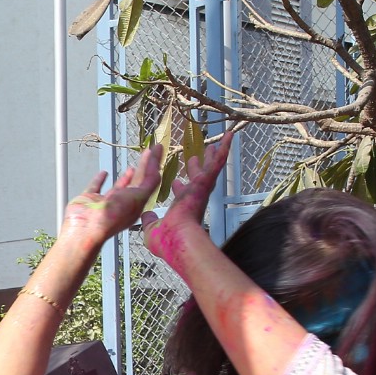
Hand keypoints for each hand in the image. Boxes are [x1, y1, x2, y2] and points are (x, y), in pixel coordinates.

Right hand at [57, 143, 163, 251]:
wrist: (86, 227)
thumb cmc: (113, 216)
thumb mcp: (138, 197)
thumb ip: (149, 183)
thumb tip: (157, 168)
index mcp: (136, 203)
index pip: (149, 180)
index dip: (155, 164)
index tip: (158, 148)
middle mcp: (123, 202)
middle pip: (138, 181)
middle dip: (145, 165)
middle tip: (151, 149)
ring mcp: (106, 201)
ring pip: (120, 186)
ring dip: (127, 176)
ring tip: (133, 166)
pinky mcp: (90, 199)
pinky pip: (96, 186)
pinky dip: (100, 179)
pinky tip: (104, 173)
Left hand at [140, 129, 232, 266]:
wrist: (177, 238)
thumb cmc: (166, 240)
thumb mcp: (151, 229)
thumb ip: (149, 221)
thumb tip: (146, 216)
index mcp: (182, 208)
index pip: (182, 195)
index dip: (179, 189)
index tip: (176, 183)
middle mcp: (194, 197)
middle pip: (198, 179)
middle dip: (196, 169)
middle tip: (194, 158)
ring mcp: (202, 189)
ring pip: (210, 168)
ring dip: (212, 157)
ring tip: (214, 145)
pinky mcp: (206, 182)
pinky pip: (218, 161)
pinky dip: (224, 148)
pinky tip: (229, 134)